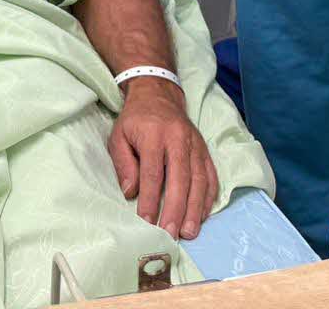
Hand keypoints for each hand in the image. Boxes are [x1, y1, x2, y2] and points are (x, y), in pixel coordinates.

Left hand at [109, 80, 220, 239]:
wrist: (157, 93)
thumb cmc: (135, 120)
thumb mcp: (118, 136)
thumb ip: (124, 164)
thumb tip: (130, 192)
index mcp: (153, 135)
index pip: (153, 172)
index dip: (150, 199)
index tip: (147, 222)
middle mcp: (177, 139)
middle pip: (179, 178)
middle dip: (176, 209)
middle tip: (171, 234)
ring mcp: (194, 144)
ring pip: (198, 179)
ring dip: (195, 208)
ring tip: (189, 231)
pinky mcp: (204, 149)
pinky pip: (210, 175)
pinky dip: (208, 197)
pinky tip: (203, 215)